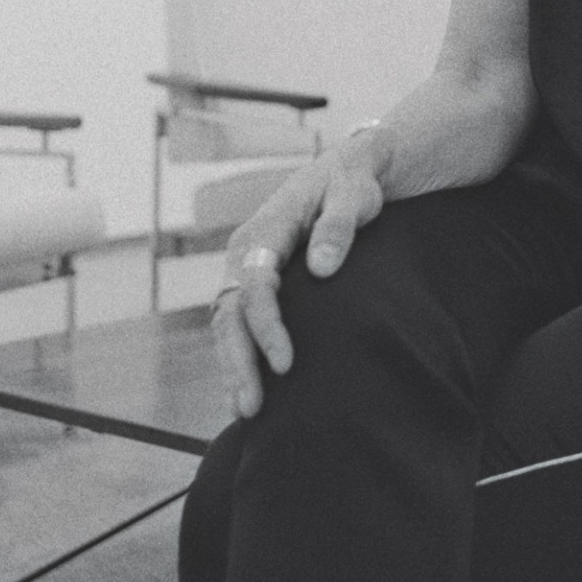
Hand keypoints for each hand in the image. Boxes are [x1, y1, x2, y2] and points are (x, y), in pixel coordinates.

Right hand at [207, 137, 386, 420]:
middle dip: (238, 360)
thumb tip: (323, 268)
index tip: (286, 364)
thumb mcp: (354, 195)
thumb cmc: (354, 183)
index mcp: (267, 228)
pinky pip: (237, 322)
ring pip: (227, 321)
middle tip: (252, 407)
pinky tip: (244, 390)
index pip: (255, 285)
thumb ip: (339, 227)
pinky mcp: (255, 280)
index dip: (267, 327)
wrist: (348, 170)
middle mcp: (246, 250)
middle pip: (230, 311)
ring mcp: (246, 266)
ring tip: (246, 411)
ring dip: (233, 364)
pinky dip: (238, 355)